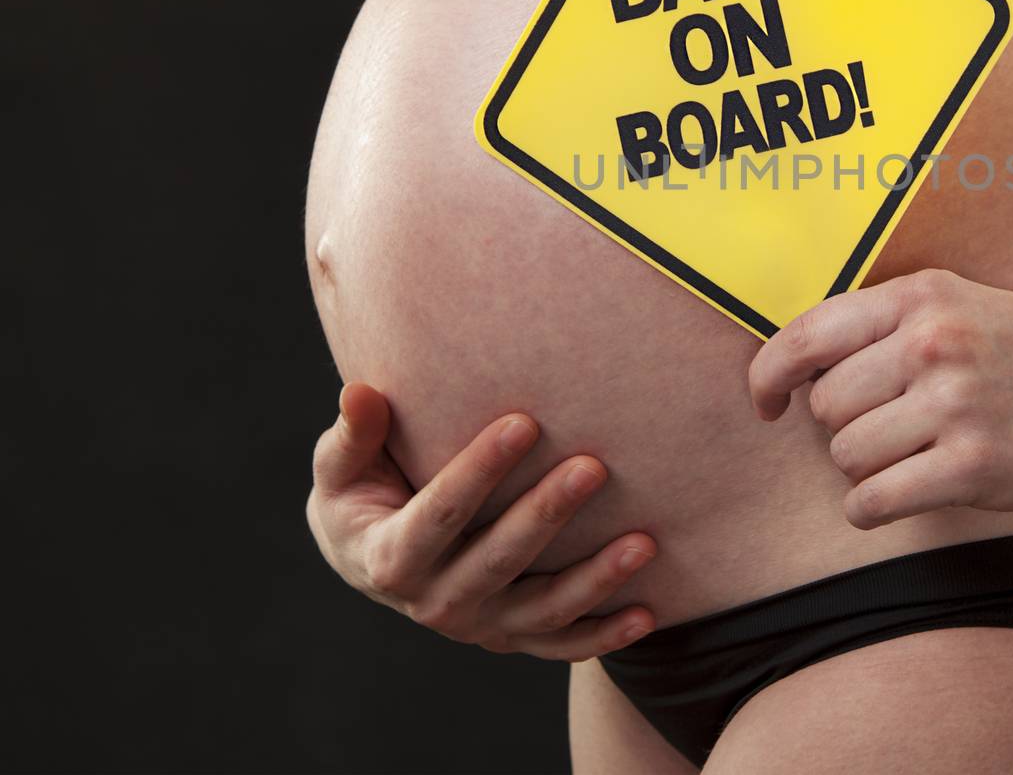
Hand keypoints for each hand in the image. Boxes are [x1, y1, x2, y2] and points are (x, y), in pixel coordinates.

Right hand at [307, 382, 656, 658]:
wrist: (369, 561)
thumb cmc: (361, 496)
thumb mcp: (341, 469)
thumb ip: (355, 435)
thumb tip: (359, 391)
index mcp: (390, 558)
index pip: (440, 512)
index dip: (480, 468)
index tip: (524, 421)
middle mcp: (436, 602)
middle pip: (499, 560)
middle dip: (547, 514)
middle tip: (594, 466)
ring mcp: (479, 626)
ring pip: (542, 611)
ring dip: (595, 580)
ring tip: (644, 541)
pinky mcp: (512, 637)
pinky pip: (561, 645)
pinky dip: (604, 636)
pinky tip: (647, 613)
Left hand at [749, 268, 1012, 529]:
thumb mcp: (960, 303)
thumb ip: (886, 323)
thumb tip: (798, 371)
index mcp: (920, 297)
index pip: (805, 337)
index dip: (769, 377)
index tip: (768, 402)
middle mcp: (930, 343)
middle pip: (824, 406)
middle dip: (845, 425)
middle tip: (894, 427)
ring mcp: (952, 405)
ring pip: (845, 455)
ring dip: (867, 467)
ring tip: (915, 454)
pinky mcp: (972, 465)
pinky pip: (872, 501)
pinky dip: (874, 506)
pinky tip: (903, 493)